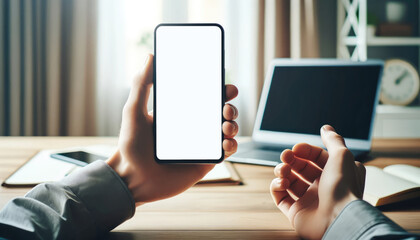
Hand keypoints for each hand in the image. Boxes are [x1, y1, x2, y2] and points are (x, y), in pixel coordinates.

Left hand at [107, 54, 238, 204]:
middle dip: (229, 104)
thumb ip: (141, 85)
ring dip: (233, 123)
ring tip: (226, 125)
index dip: (217, 88)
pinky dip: (232, 145)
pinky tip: (225, 143)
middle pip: (220, 111)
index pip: (203, 95)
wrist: (132, 179)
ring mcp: (201, 143)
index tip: (224, 82)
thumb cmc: (130, 146)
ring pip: (226, 129)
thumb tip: (149, 57)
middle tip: (226, 104)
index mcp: (180, 112)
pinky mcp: (205, 161)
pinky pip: (225, 151)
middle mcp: (193, 126)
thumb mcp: (133, 111)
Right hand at [270, 125, 365, 239]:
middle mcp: (322, 187)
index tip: (296, 148)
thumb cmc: (343, 188)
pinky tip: (280, 183)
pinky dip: (276, 188)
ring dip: (282, 172)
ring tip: (282, 171)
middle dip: (291, 160)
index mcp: (335, 174)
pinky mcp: (296, 213)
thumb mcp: (342, 156)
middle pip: (301, 168)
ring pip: (289, 181)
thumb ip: (333, 140)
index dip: (305, 150)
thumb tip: (326, 128)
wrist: (338, 219)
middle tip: (285, 157)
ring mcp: (308, 200)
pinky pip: (281, 197)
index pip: (316, 158)